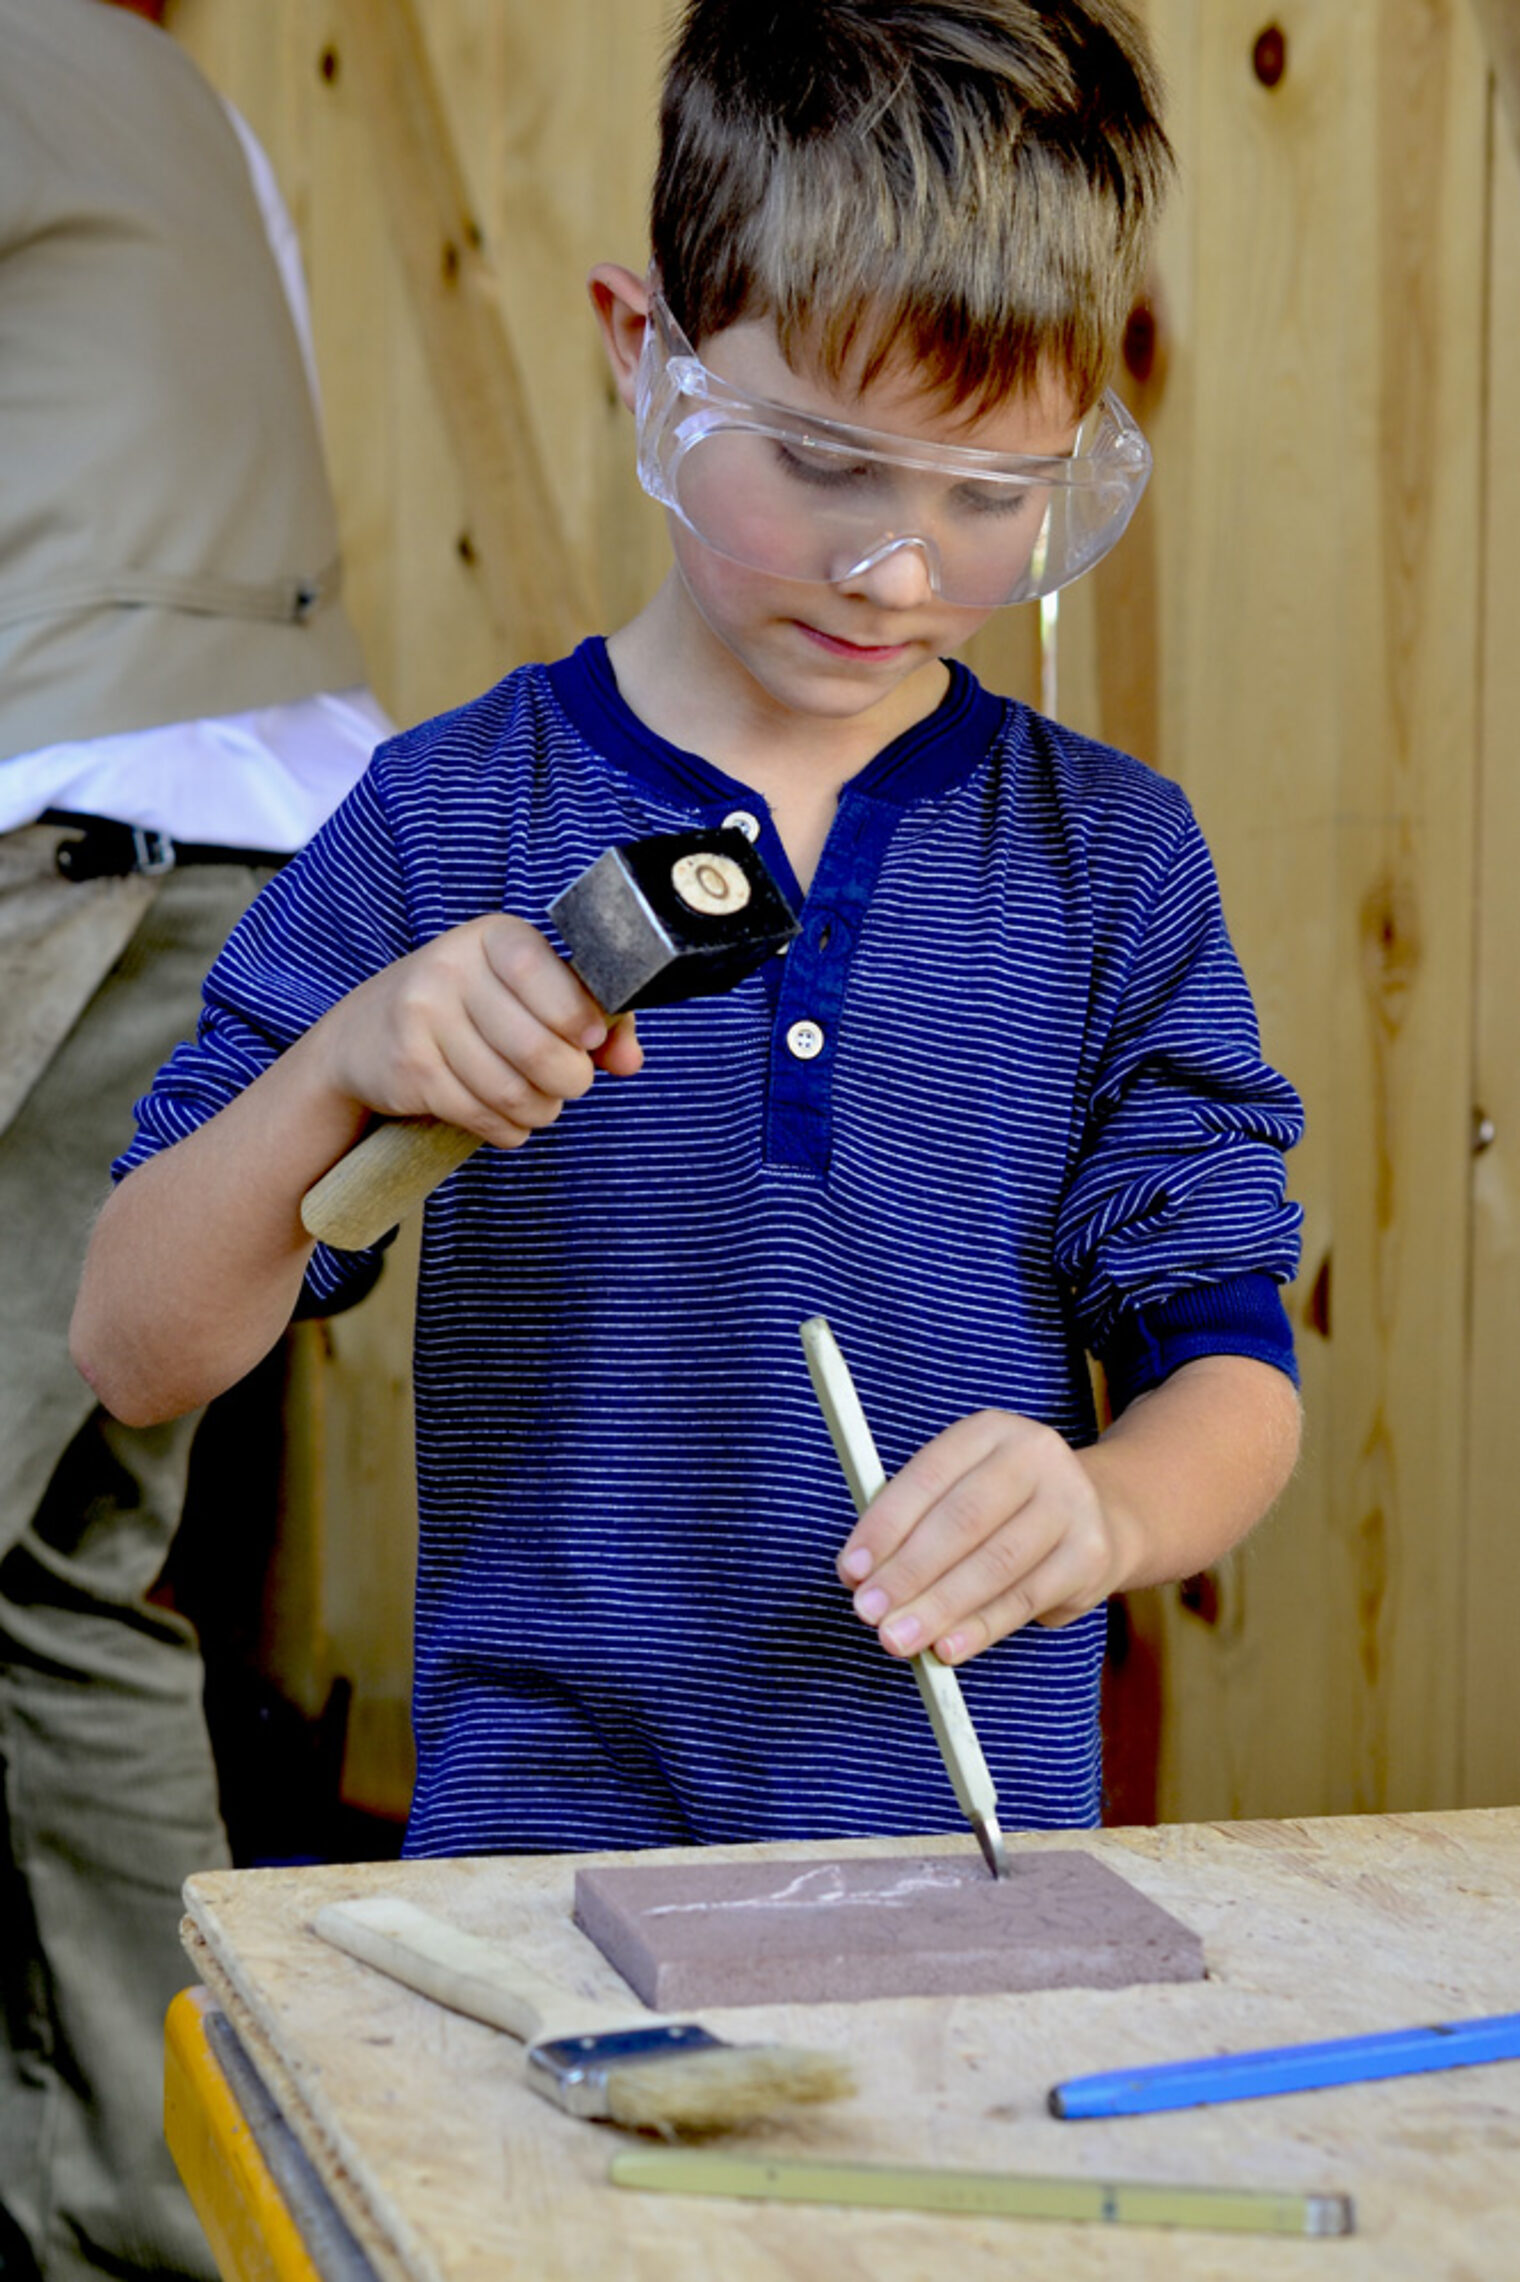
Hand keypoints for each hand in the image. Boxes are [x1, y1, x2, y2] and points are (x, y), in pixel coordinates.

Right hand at [309, 912, 641, 1147]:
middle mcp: (452, 968)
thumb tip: (630, 1060)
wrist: (365, 1035)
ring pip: (512, 1090)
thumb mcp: (528, 994)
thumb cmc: (471, 1010)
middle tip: (569, 1084)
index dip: (580, 1018)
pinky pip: (481, 1115)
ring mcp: (423, 1017)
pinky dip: (509, 1130)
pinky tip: (507, 1119)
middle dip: (570, 1081)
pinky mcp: (408, 1068)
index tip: (591, 1041)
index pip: (546, 975)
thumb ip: (591, 1018)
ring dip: (541, 1111)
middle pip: (538, 1047)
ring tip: (540, 1105)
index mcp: (494, 938)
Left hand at [835, 1410, 1130, 1664]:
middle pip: (962, 1519)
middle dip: (908, 1571)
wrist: (1101, 1516)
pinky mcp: (1090, 1553)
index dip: (885, 1525)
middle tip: (868, 1611)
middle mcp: (1034, 1455)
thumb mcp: (962, 1490)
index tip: (850, 1569)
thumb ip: (914, 1525)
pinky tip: (947, 1647)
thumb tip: (862, 1577)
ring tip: (896, 1637)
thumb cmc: (1005, 1508)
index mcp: (989, 1431)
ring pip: (994, 1563)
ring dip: (938, 1607)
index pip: (928, 1475)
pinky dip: (980, 1628)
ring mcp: (1070, 1502)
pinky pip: (1024, 1599)